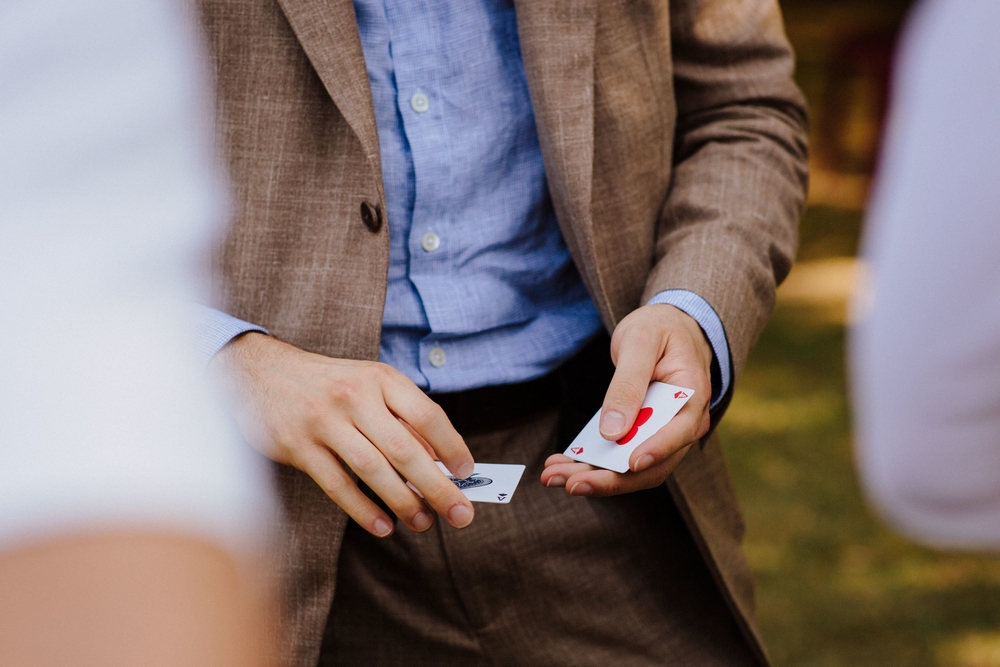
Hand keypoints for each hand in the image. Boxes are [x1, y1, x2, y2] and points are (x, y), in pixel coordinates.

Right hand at [209, 333, 475, 536]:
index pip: (426, 415)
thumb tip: (440, 464)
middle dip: (437, 487)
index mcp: (381, 378)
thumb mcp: (370, 386)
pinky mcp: (298, 446)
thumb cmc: (331, 385)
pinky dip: (363, 509)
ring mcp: (324, 421)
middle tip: (460, 514)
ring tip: (423, 523)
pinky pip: (337, 485)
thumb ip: (403, 419)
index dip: (451, 446)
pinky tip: (383, 526)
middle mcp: (354, 396)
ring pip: (372, 470)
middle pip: (405, 449)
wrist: (260, 373)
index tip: (467, 472)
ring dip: (403, 502)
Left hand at [540, 304, 713, 495]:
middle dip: (609, 479)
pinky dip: (592, 465)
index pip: (679, 432)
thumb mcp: (640, 343)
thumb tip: (613, 432)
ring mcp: (665, 436)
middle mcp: (684, 426)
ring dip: (593, 478)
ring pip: (632, 471)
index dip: (655, 451)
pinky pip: (621, 459)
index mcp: (692, 397)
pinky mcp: (645, 438)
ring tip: (552, 476)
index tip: (628, 464)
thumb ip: (628, 384)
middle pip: (651, 465)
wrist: (670, 327)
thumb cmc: (659, 329)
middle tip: (567, 482)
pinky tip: (562, 464)